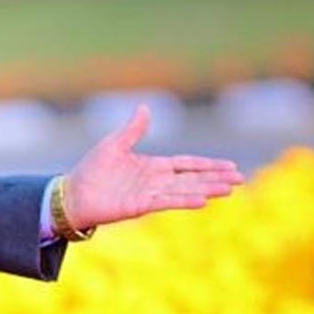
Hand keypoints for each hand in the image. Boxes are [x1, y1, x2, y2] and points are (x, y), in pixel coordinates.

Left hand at [63, 105, 242, 232]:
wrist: (72, 194)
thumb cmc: (91, 171)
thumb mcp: (114, 144)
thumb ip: (133, 129)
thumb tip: (146, 107)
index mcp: (152, 167)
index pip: (187, 165)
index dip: (208, 165)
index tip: (230, 166)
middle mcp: (155, 182)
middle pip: (193, 179)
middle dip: (216, 178)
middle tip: (241, 179)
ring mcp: (150, 195)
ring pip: (185, 190)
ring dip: (207, 189)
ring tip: (230, 189)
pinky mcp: (140, 206)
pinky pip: (167, 202)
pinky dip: (185, 200)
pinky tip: (203, 200)